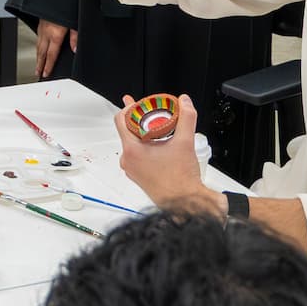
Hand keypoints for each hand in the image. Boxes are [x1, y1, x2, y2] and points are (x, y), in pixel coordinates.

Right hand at [34, 19, 77, 78]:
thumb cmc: (65, 6)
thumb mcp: (75, 22)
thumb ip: (75, 37)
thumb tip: (75, 49)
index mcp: (55, 34)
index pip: (51, 55)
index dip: (48, 66)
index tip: (46, 73)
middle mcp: (46, 32)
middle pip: (41, 52)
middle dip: (39, 63)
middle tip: (37, 73)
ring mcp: (42, 26)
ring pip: (38, 44)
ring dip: (37, 55)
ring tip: (37, 64)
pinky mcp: (40, 21)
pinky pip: (38, 36)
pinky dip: (37, 44)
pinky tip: (39, 46)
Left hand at [114, 93, 219, 211]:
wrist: (185, 203)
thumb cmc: (181, 180)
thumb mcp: (185, 142)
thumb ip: (186, 118)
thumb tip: (185, 102)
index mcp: (132, 150)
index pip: (120, 120)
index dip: (130, 107)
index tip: (142, 104)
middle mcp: (127, 160)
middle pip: (127, 131)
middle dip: (140, 119)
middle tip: (151, 112)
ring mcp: (132, 169)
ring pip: (133, 143)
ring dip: (144, 133)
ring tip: (158, 127)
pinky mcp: (138, 176)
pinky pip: (137, 155)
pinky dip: (145, 146)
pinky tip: (159, 144)